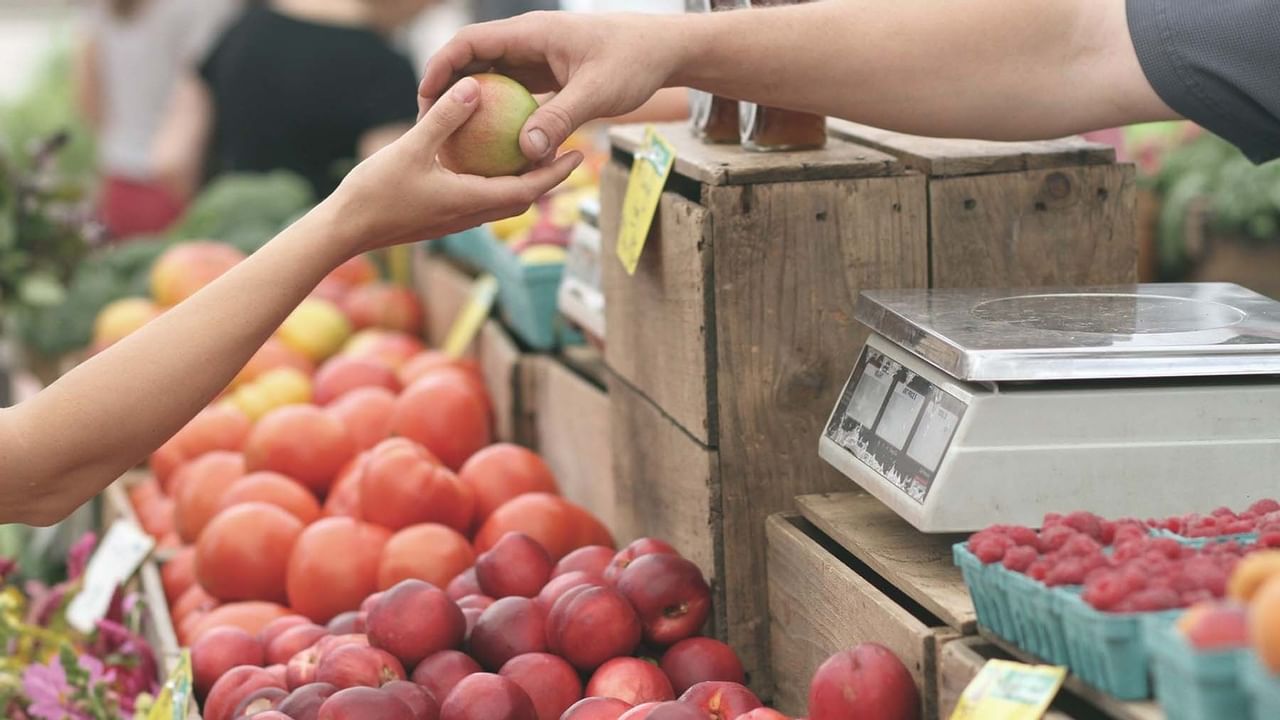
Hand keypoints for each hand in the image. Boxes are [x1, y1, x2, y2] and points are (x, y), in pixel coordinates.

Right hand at [326, 76, 583, 256]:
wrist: (345, 230)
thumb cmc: (375, 192)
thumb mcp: (411, 148)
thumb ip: (444, 118)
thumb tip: (474, 86)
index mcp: (471, 201)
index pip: (528, 190)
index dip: (556, 173)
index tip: (579, 154)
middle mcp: (469, 215)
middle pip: (522, 198)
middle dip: (548, 178)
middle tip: (566, 152)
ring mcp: (455, 220)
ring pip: (501, 202)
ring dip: (522, 182)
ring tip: (533, 155)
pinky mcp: (441, 218)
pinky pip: (479, 200)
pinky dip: (494, 183)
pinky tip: (485, 161)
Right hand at [418, 12, 681, 161]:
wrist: (664, 50)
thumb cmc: (634, 62)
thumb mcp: (597, 93)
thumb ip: (560, 119)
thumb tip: (526, 152)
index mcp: (531, 33)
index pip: (470, 42)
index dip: (441, 67)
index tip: (425, 99)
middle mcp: (528, 42)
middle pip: (473, 60)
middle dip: (448, 89)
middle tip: (430, 126)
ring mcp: (537, 58)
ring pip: (491, 78)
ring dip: (472, 104)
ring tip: (453, 139)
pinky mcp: (548, 75)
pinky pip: (513, 93)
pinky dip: (499, 114)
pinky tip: (492, 146)